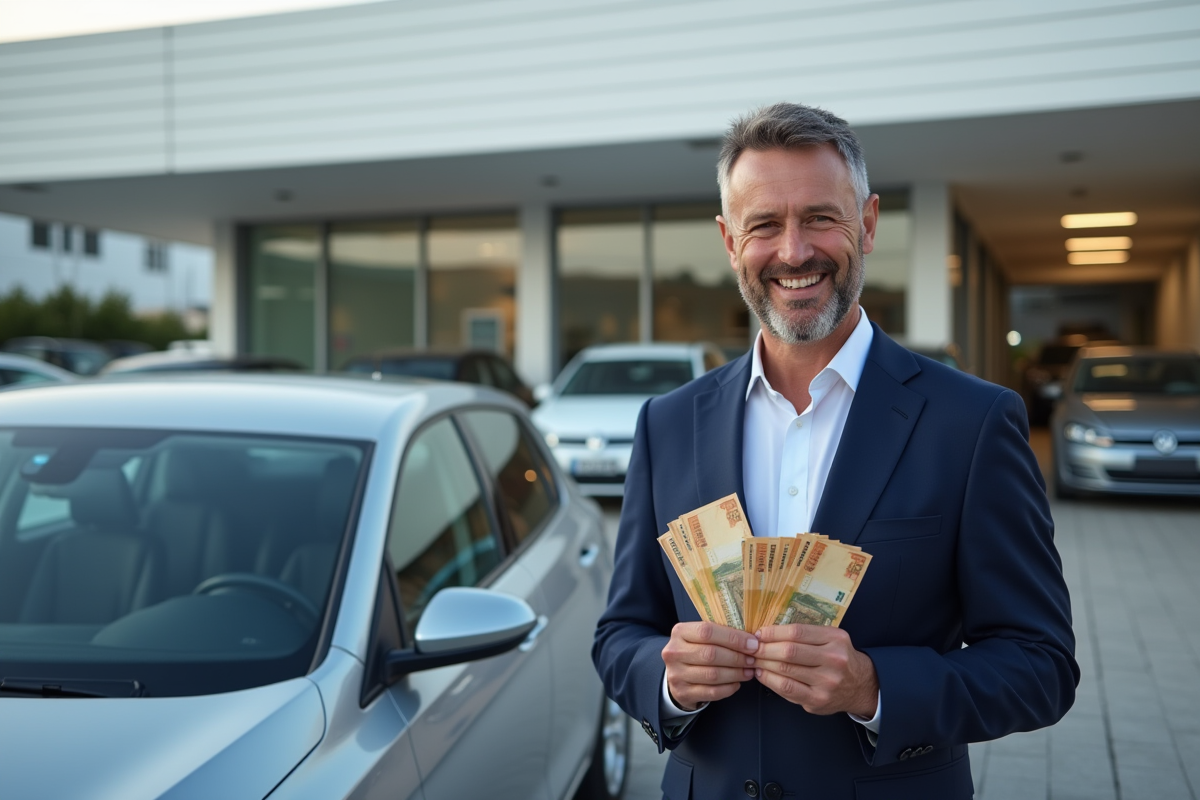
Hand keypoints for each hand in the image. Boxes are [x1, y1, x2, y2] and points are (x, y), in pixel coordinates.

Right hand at [661, 621, 758, 711]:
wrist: (675, 673)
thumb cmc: (694, 651)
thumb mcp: (699, 636)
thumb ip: (720, 634)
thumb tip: (750, 640)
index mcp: (680, 632)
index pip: (708, 631)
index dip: (733, 638)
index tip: (752, 644)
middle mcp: (674, 652)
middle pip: (711, 654)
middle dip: (737, 657)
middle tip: (752, 659)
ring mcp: (677, 674)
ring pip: (713, 674)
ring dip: (736, 673)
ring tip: (748, 671)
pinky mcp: (683, 692)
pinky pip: (712, 692)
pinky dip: (729, 688)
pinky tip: (736, 683)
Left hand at [753, 624, 877, 716]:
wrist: (861, 686)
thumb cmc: (839, 658)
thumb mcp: (831, 639)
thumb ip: (806, 635)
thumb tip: (768, 632)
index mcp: (835, 639)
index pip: (797, 632)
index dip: (773, 632)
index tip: (758, 633)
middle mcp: (834, 660)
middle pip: (789, 652)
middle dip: (764, 649)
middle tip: (751, 647)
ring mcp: (826, 682)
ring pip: (785, 671)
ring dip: (763, 664)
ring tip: (753, 660)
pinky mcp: (818, 700)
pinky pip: (787, 689)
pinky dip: (769, 680)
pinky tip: (762, 674)